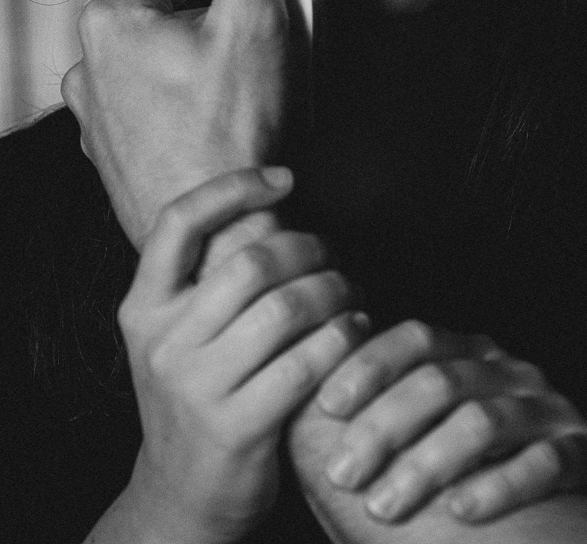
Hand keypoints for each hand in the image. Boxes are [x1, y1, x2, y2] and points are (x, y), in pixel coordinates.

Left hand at [62, 0, 290, 247]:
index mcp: (115, 20)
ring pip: (157, 52)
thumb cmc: (239, 134)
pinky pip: (152, 98)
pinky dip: (183, 90)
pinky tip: (221, 111)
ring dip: (195, 46)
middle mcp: (90, 64)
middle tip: (262, 3)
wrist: (223, 241)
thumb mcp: (259, 17)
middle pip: (167, 2)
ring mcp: (98, 115)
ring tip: (246, 69)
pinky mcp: (115, 153)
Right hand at [117, 169, 367, 543]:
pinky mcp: (236, 426)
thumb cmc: (198, 397)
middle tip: (333, 255)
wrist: (181, 497)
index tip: (284, 178)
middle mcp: (161, 341)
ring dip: (334, 290)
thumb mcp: (177, 337)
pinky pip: (306, 362)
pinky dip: (342, 336)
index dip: (235, 187)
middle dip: (308, 248)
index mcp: (142, 308)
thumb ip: (208, 281)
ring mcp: (195, 386)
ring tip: (351, 291)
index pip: (179, 220)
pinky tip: (356, 330)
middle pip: (251, 260)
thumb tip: (277, 206)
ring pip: (286, 307)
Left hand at [292, 320, 586, 525]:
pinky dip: (498, 484)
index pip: (415, 339)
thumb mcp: (432, 437)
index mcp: (471, 356)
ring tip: (384, 505)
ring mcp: (553, 409)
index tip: (325, 403)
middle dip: (384, 426)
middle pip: (441, 380)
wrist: (578, 523)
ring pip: (484, 420)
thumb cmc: (480, 477)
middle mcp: (511, 373)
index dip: (369, 364)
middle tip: (342, 473)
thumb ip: (380, 422)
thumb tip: (302, 412)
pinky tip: (462, 509)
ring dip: (427, 464)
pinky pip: (545, 461)